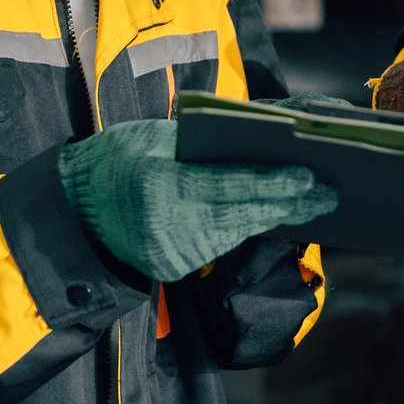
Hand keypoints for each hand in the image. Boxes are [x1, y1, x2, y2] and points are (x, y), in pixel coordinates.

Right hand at [57, 118, 336, 282]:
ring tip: (311, 206)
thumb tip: (266, 134)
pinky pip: (219, 246)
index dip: (271, 181)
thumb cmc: (120, 156)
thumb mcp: (156, 135)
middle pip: (241, 214)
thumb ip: (203, 141)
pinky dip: (245, 230)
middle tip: (330, 196)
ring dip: (275, 219)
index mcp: (159, 182)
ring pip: (236, 233)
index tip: (308, 176)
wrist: (73, 205)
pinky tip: (273, 220)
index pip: (227, 183)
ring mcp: (167, 251)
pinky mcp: (170, 268)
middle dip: (289, 205)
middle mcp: (164, 222)